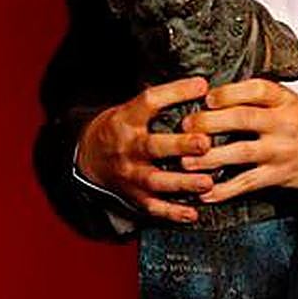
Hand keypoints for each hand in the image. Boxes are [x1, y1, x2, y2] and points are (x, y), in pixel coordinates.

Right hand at [76, 77, 214, 223]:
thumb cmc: (123, 127)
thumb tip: (204, 84)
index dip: (175, 92)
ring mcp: (130, 175)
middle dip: (179, 146)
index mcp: (127, 119)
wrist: (90, 156)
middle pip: (152, 146)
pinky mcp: (133, 197)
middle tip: (205, 143)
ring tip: (207, 182)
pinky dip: (172, 212)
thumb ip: (164, 100)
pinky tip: (193, 213)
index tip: (201, 86)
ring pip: (155, 181)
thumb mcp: (134, 108)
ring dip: (183, 183)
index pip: (149, 101)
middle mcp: (127, 148)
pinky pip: (153, 207)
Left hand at [179, 79, 297, 203]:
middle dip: (209, 122)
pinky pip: (247, 183)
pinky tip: (208, 191)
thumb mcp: (293, 102)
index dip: (229, 93)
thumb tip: (222, 95)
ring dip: (209, 157)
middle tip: (187, 125)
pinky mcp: (279, 175)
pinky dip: (224, 190)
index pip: (256, 90)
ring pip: (239, 152)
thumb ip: (262, 99)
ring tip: (187, 159)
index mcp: (285, 102)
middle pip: (242, 119)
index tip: (208, 96)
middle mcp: (283, 124)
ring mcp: (280, 151)